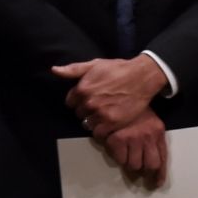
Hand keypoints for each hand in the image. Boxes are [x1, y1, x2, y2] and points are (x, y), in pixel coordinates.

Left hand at [52, 55, 166, 137]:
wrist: (143, 77)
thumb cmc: (119, 68)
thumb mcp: (95, 64)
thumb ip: (73, 69)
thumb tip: (54, 70)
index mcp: (82, 89)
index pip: (70, 103)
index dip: (80, 100)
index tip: (91, 97)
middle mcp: (89, 103)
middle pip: (79, 114)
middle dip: (87, 110)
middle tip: (101, 104)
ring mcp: (100, 114)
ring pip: (88, 124)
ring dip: (95, 120)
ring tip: (106, 113)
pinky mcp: (112, 123)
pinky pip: (98, 133)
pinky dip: (103, 130)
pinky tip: (110, 122)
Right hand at [104, 107, 168, 188]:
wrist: (120, 96)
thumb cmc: (137, 111)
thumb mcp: (152, 123)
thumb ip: (154, 140)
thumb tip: (154, 163)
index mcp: (158, 132)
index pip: (162, 158)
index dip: (160, 173)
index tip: (157, 183)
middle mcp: (148, 137)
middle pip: (150, 165)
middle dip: (145, 172)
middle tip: (140, 173)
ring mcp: (133, 139)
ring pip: (133, 165)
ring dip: (130, 163)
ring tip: (127, 154)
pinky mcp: (117, 140)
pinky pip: (120, 159)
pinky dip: (119, 157)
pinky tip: (118, 149)